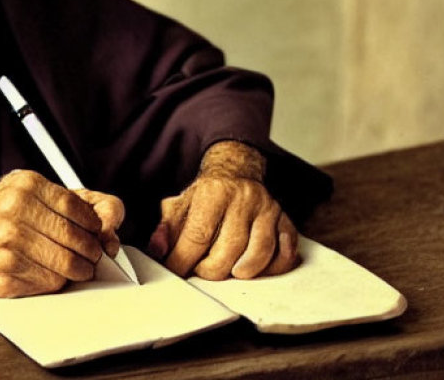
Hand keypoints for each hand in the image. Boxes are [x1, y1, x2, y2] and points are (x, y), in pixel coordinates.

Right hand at [0, 170, 124, 296]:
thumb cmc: (3, 211)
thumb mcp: (35, 191)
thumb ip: (80, 201)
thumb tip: (112, 224)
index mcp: (25, 187)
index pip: (78, 209)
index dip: (95, 224)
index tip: (96, 230)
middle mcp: (13, 215)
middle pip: (76, 240)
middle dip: (92, 250)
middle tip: (91, 252)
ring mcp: (6, 249)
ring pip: (66, 267)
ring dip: (77, 269)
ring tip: (73, 263)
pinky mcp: (3, 278)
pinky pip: (48, 285)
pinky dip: (54, 280)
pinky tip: (45, 268)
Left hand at [148, 141, 297, 279]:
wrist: (236, 171)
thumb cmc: (207, 195)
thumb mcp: (180, 204)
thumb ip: (167, 228)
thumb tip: (158, 250)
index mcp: (213, 192)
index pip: (198, 235)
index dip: (184, 260)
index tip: (176, 272)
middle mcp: (243, 198)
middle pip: (230, 248)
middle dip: (212, 270)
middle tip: (202, 272)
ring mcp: (267, 208)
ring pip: (260, 251)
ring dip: (243, 270)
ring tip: (229, 272)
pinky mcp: (284, 219)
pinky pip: (286, 249)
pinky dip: (276, 265)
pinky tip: (260, 268)